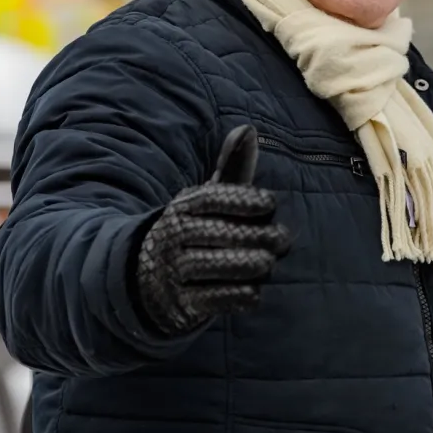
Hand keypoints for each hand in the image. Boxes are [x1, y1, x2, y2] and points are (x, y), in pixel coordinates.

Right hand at [134, 125, 291, 336]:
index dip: (242, 199)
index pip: (212, 198)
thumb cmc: (197, 229)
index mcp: (183, 206)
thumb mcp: (209, 200)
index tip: (269, 203)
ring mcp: (174, 270)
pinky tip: (254, 291)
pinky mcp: (180, 303)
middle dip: (255, 236)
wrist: (149, 279)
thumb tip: (247, 129)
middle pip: (218, 232)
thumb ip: (231, 169)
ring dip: (247, 265)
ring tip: (268, 264)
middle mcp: (174, 235)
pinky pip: (212, 298)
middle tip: (283, 239)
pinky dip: (236, 295)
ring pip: (215, 265)